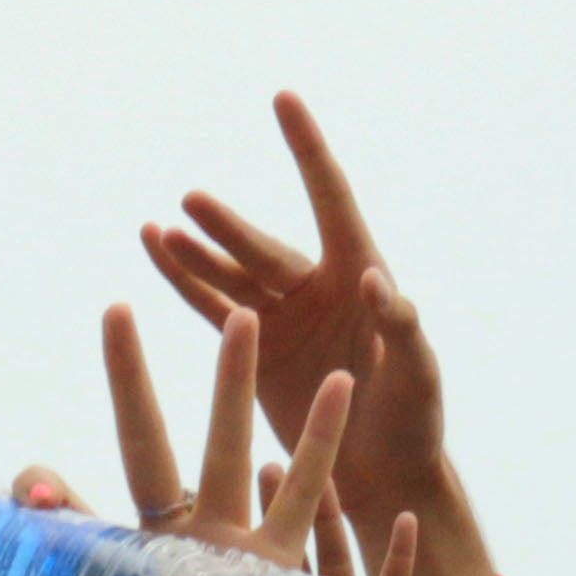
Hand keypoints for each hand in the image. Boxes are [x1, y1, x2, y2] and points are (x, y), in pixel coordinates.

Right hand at [142, 92, 449, 492]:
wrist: (385, 475)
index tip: (283, 100)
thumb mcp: (419, 375)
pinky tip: (156, 255)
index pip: (331, 198)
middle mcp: (318, 287)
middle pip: (264, 247)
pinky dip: (185, 285)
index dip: (307, 149)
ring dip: (194, 254)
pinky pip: (214, 308)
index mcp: (361, 276)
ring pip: (229, 274)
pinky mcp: (256, 350)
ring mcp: (283, 317)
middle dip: (228, 227)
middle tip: (193, 203)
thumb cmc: (415, 422)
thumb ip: (402, 327)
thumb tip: (376, 279)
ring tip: (156, 230)